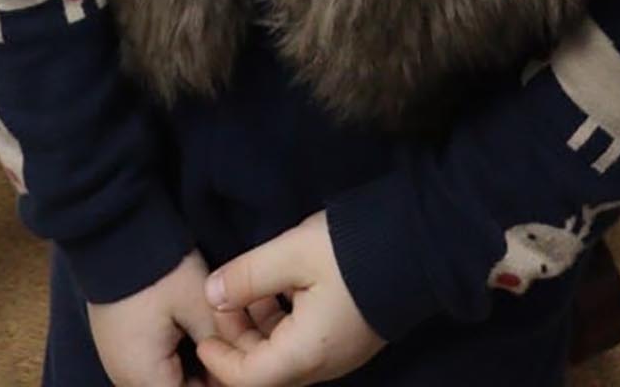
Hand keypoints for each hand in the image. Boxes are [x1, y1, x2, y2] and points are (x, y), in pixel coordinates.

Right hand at [88, 249, 253, 386]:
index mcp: (143, 377)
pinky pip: (152, 367)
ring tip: (215, 341)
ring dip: (192, 372)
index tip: (236, 366)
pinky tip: (195, 336)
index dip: (219, 385)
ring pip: (166, 382)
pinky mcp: (119, 345)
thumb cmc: (156, 266)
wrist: (111, 228)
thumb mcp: (199, 302)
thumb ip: (221, 341)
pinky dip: (175, 360)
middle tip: (231, 349)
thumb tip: (240, 363)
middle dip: (206, 379)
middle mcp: (125, 378)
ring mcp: (119, 362)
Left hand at [198, 214, 384, 385]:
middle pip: (265, 368)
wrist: (417, 245)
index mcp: (305, 354)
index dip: (219, 360)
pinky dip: (281, 322)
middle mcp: (322, 365)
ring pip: (283, 355)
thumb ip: (248, 276)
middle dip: (236, 340)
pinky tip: (277, 288)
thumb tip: (213, 295)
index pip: (248, 378)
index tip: (202, 333)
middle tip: (223, 299)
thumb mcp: (292, 254)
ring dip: (258, 328)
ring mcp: (338, 353)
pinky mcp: (348, 337)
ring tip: (247, 287)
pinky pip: (303, 342)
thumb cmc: (352, 251)